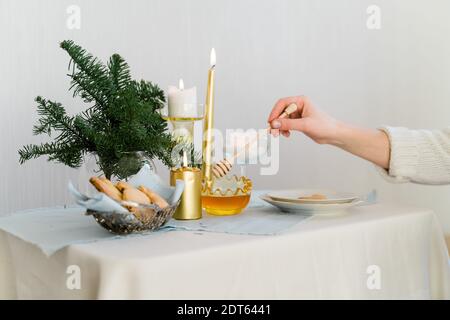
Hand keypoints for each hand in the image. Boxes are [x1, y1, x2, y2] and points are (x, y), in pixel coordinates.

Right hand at [268, 95, 389, 168]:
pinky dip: (284, 130)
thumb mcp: (305, 125)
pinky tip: (287, 135)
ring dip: (279, 127)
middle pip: (281, 112)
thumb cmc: (324, 126)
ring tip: (279, 135)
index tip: (270, 121)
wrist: (333, 134)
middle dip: (276, 122)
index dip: (275, 112)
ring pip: (282, 119)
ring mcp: (298, 114)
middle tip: (272, 132)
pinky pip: (286, 124)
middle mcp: (298, 106)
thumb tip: (274, 124)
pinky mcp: (298, 122)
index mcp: (301, 101)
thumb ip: (288, 124)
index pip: (283, 103)